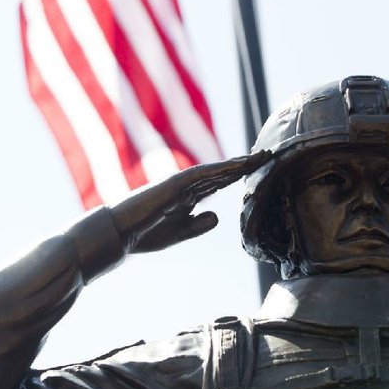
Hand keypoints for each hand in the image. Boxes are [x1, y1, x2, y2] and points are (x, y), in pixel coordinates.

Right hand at [110, 150, 270, 253]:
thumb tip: (218, 215)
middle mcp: (186, 186)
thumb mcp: (179, 232)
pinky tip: (237, 165)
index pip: (218, 183)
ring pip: (215, 171)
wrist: (120, 233)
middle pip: (221, 173)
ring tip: (260, 156)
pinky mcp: (174, 184)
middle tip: (268, 155)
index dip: (239, 176)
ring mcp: (180, 184)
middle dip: (244, 165)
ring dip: (237, 163)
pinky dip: (219, 169)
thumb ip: (197, 224)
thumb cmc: (144, 233)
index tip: (259, 171)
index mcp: (187, 197)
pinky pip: (201, 174)